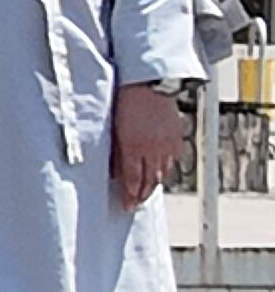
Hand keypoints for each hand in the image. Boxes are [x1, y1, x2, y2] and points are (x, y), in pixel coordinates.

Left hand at [112, 83, 184, 210]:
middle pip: (150, 180)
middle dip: (142, 195)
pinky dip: (165, 170)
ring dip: (154, 185)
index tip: (126, 207)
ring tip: (145, 193)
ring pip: (163, 172)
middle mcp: (153, 149)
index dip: (130, 196)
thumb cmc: (125, 103)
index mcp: (134, 148)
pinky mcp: (176, 137)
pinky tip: (160, 174)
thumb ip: (115, 153)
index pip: (133, 180)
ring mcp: (167, 144)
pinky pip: (172, 160)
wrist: (149, 84)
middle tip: (135, 205)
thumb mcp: (114, 129)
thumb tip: (113, 174)